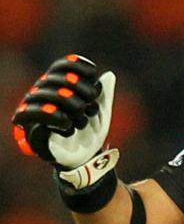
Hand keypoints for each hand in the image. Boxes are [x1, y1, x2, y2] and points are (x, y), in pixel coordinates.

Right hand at [12, 54, 117, 188]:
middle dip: (81, 91)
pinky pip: (36, 118)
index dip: (78, 66)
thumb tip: (109, 75)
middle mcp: (43, 97)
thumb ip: (105, 93)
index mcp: (58, 89)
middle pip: (55, 80)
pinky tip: (70, 127)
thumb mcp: (102, 111)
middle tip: (91, 106)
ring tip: (83, 119)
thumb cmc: (91, 130)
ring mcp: (36, 113)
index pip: (61, 66)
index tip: (94, 75)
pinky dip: (56, 119)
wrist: (87, 156)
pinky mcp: (34, 132)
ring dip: (71, 106)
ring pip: (44, 95)